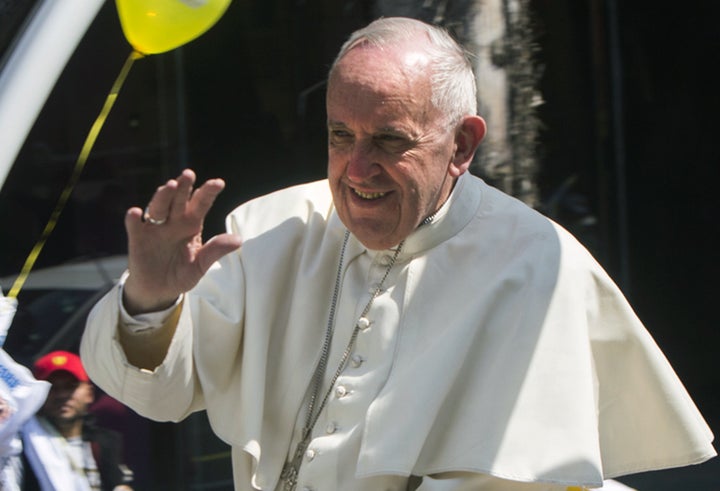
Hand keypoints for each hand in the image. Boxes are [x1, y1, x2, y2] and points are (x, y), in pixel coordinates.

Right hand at [123, 169, 241, 313]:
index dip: (208, 193)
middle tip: (189, 174)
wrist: (158, 291)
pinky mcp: (137, 239)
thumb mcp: (200, 266)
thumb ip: (215, 251)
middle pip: (178, 200)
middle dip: (184, 187)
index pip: (200, 204)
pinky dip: (134, 219)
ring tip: (170, 186)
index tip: (218, 183)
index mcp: (191, 224)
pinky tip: (136, 213)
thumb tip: (239, 240)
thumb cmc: (181, 274)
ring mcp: (154, 228)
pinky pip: (134, 226)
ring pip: (158, 207)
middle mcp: (173, 221)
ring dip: (163, 196)